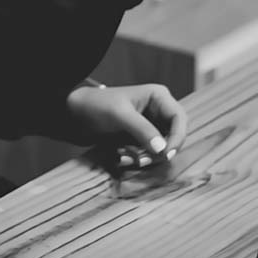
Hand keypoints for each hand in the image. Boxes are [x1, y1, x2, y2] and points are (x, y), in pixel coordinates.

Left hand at [65, 83, 186, 164]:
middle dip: (159, 152)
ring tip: (125, 158)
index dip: (177, 138)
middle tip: (141, 161)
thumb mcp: (120, 115)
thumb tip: (163, 150)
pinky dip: (139, 158)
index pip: (180, 119)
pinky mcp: (143, 137)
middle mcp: (159, 110)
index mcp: (158, 96)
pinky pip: (150, 153)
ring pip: (162, 148)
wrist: (77, 113)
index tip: (165, 155)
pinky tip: (122, 158)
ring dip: (147, 158)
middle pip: (174, 136)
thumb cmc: (98, 105)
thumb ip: (142, 130)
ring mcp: (152, 124)